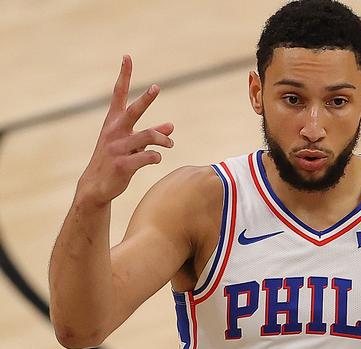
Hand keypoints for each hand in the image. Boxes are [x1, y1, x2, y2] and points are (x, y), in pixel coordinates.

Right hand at [77, 55, 173, 206]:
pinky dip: (156, 157)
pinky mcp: (123, 164)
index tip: (127, 57)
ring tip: (170, 144)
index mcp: (114, 122)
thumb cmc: (115, 160)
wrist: (96, 186)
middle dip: (146, 99)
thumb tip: (171, 126)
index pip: (119, 94)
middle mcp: (114, 131)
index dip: (124, 75)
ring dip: (163, 139)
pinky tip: (156, 159)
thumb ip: (152, 134)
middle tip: (157, 87)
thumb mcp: (131, 144)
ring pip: (148, 136)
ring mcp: (117, 148)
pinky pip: (148, 157)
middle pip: (133, 111)